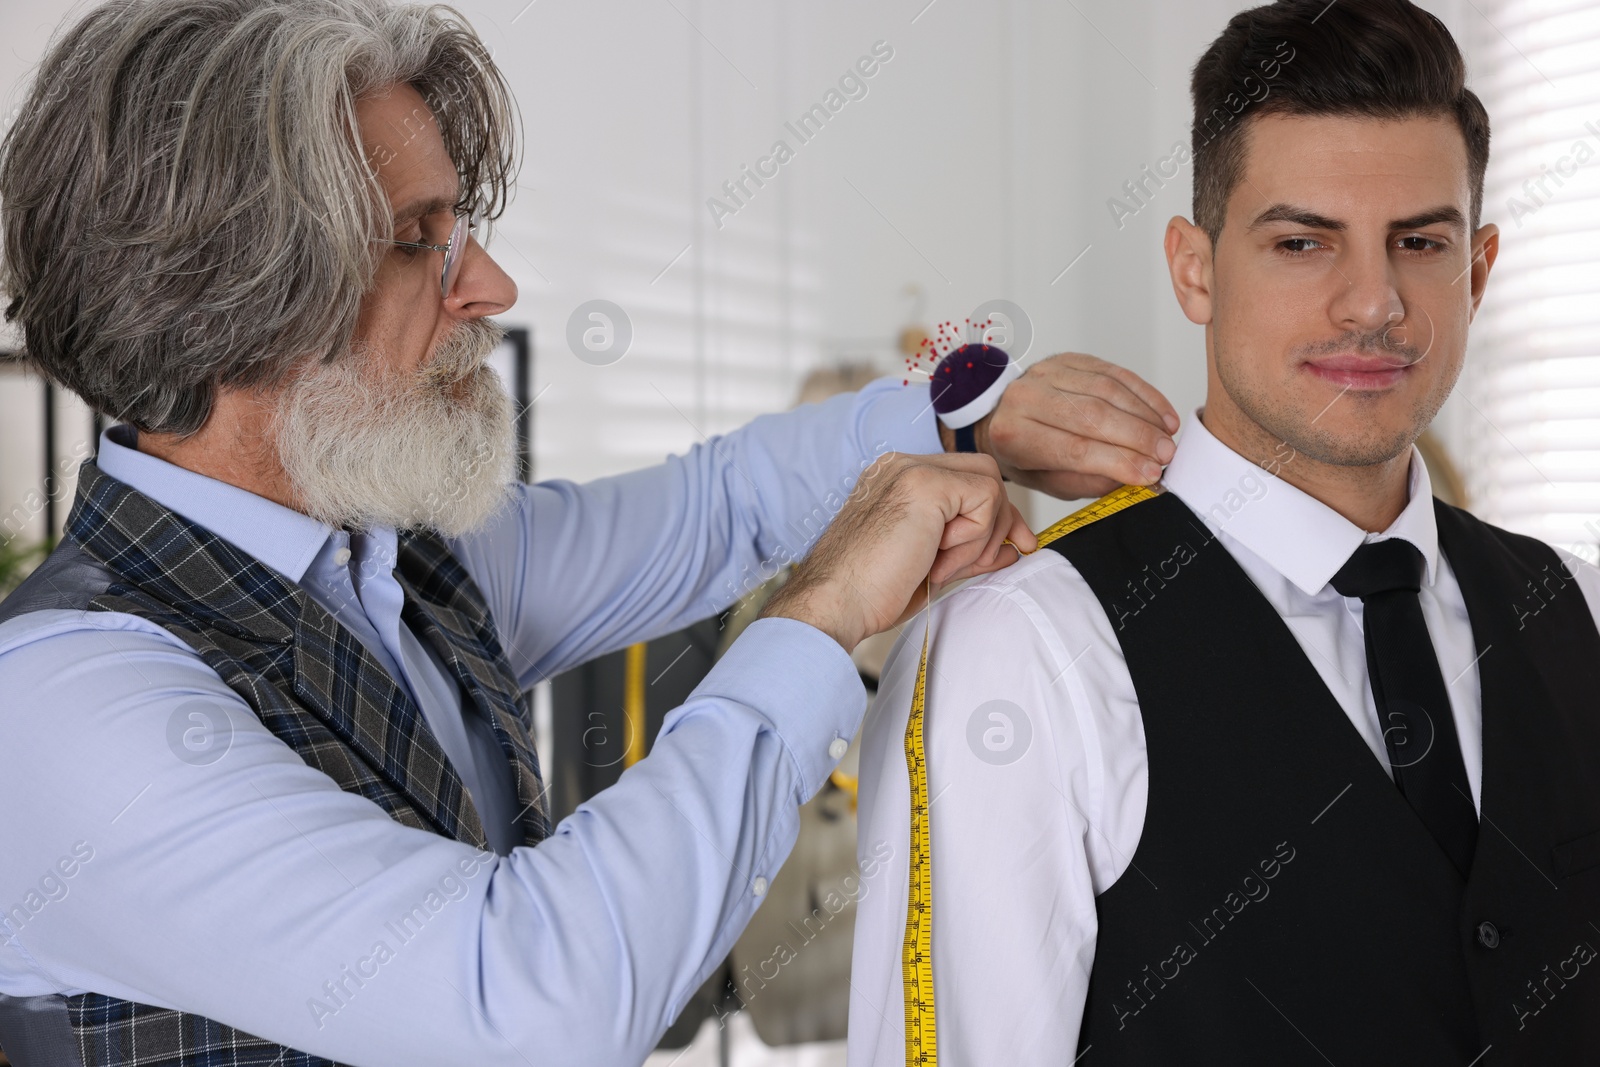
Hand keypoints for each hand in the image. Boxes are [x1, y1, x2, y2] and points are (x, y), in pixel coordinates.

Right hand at [759, 452, 1035, 649]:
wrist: (835, 603)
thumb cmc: (868, 592)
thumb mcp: (931, 564)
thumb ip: (969, 548)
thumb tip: (1011, 546)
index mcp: (898, 480)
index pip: (965, 480)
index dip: (994, 515)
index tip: (1008, 548)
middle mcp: (902, 466)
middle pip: (984, 473)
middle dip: (1003, 519)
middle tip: (1003, 555)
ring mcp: (910, 469)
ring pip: (989, 487)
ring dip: (980, 537)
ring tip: (939, 565)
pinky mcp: (924, 483)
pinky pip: (985, 500)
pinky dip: (974, 539)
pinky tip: (936, 561)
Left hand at [964, 352, 1179, 498]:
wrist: (1004, 417)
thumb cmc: (1026, 455)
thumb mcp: (1049, 481)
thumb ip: (1090, 481)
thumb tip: (1137, 476)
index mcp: (1014, 435)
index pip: (1075, 449)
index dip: (1118, 461)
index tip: (1151, 473)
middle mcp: (1026, 398)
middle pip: (1093, 415)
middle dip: (1137, 437)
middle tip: (1166, 454)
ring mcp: (1047, 372)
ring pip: (1107, 390)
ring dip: (1145, 415)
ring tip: (1167, 437)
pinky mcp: (1070, 359)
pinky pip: (1115, 372)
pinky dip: (1144, 394)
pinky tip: (1162, 414)